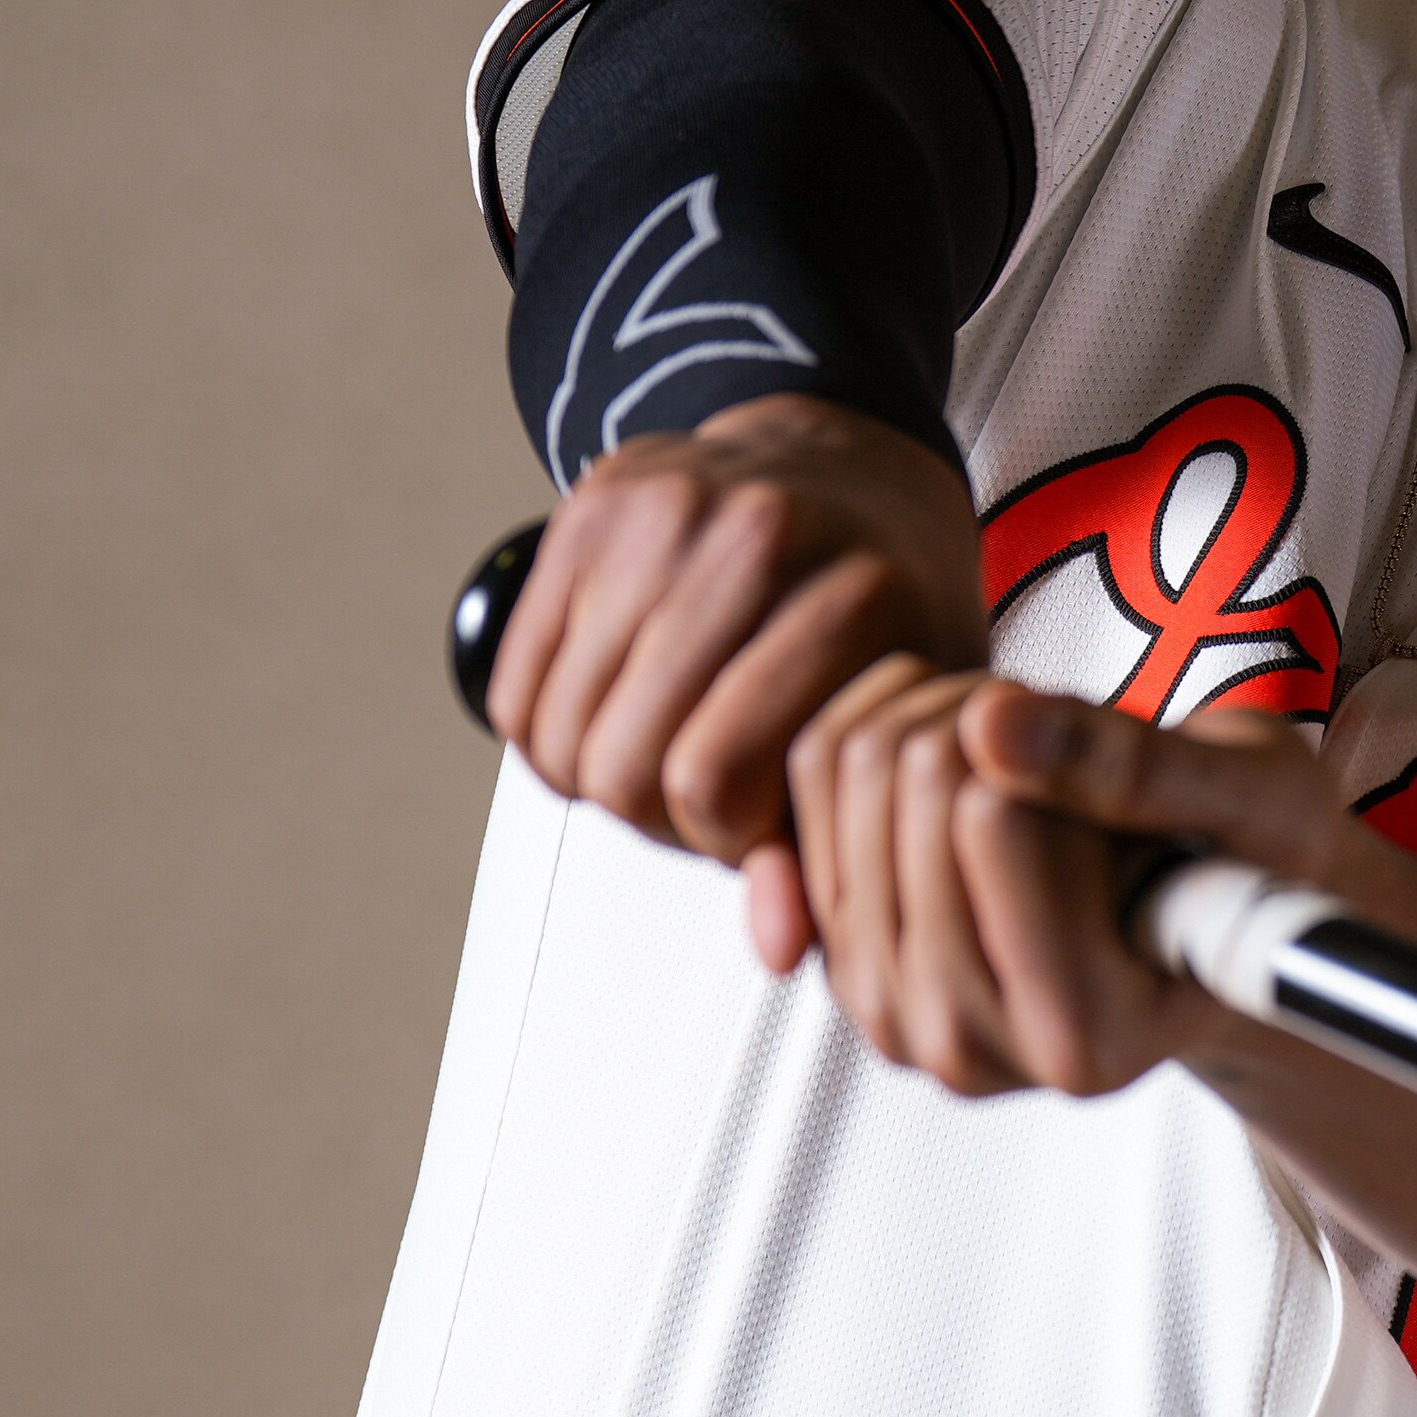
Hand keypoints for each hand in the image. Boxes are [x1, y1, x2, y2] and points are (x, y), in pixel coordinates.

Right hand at [480, 392, 985, 966]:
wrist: (853, 465)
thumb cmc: (889, 610)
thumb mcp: (901, 726)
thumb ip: (837, 840)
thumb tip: (777, 952)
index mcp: (853, 597)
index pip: (710, 782)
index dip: (722, 839)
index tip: (759, 825)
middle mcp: (755, 539)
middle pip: (624, 763)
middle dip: (658, 816)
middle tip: (707, 800)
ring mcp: (664, 511)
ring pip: (558, 733)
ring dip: (602, 778)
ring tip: (670, 756)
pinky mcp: (590, 502)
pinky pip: (516, 684)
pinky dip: (552, 731)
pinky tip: (620, 717)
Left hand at [787, 671, 1378, 1100]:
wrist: (1207, 911)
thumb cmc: (1254, 857)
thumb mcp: (1256, 796)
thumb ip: (1138, 771)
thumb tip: (988, 727)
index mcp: (1084, 1042)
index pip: (996, 820)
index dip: (1067, 748)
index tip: (1129, 773)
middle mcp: (970, 1052)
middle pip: (917, 786)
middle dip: (999, 717)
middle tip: (1078, 749)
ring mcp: (892, 1014)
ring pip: (856, 768)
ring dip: (945, 710)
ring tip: (1038, 755)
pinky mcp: (840, 958)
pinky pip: (813, 774)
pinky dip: (890, 721)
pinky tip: (976, 756)